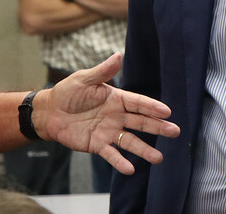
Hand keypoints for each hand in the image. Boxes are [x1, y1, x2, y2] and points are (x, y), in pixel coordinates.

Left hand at [35, 53, 179, 174]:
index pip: (138, 103)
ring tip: (158, 159)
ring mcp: (109, 132)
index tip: (167, 112)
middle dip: (158, 128)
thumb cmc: (68, 92)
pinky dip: (120, 162)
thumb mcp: (84, 79)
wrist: (50, 112)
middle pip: (141, 123)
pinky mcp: (97, 145)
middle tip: (175, 132)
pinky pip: (111, 154)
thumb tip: (119, 55)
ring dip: (144, 150)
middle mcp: (117, 116)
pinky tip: (130, 169)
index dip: (152, 107)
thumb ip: (103, 71)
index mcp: (117, 99)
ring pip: (130, 142)